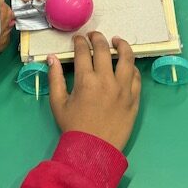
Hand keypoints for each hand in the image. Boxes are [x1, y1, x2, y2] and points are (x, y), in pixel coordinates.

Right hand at [48, 33, 141, 151]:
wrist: (93, 151)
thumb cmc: (73, 127)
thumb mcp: (58, 103)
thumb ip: (55, 78)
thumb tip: (52, 58)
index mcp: (86, 80)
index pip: (83, 51)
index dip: (80, 42)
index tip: (78, 39)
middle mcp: (107, 80)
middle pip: (104, 49)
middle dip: (97, 38)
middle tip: (94, 36)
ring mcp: (124, 89)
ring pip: (127, 58)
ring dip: (122, 45)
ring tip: (117, 41)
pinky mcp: (134, 98)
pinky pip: (136, 76)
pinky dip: (132, 67)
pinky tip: (127, 64)